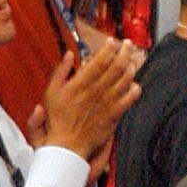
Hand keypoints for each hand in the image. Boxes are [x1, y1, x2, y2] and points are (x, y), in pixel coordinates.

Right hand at [40, 39, 140, 164]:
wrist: (67, 146)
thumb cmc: (58, 119)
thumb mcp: (51, 92)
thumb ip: (61, 71)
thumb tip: (70, 54)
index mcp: (80, 84)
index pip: (100, 60)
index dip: (109, 48)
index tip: (112, 41)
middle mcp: (96, 91)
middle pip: (117, 66)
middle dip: (125, 52)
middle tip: (128, 44)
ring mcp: (107, 103)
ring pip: (126, 79)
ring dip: (131, 67)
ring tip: (132, 60)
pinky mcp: (115, 114)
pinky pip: (130, 98)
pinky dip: (135, 88)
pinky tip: (134, 83)